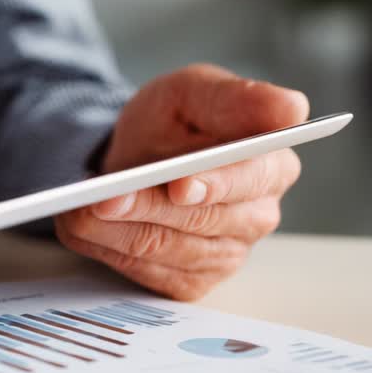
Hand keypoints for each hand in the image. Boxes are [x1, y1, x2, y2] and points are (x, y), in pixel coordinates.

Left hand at [54, 64, 308, 299]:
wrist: (136, 154)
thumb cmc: (173, 121)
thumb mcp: (195, 92)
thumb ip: (236, 98)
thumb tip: (292, 108)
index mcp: (272, 164)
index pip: (250, 180)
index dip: (214, 184)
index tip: (181, 186)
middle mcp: (257, 215)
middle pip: (203, 219)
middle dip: (148, 207)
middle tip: (104, 199)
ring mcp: (227, 253)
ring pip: (168, 248)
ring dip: (119, 230)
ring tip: (80, 210)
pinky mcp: (192, 279)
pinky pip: (149, 272)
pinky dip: (111, 250)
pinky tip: (85, 229)